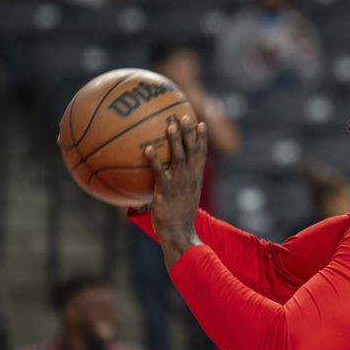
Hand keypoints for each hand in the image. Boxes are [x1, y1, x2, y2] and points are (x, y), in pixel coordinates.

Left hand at [145, 115, 206, 268]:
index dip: (201, 138)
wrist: (179, 234)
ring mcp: (180, 183)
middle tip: (186, 115)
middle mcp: (191, 178)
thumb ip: (177, 184)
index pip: (201, 154)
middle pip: (193, 150)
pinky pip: (160, 172)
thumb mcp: (183, 198)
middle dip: (190, 132)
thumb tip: (163, 174)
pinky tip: (147, 149)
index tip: (200, 122)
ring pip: (179, 156)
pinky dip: (155, 160)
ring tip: (170, 125)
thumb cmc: (178, 218)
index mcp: (196, 179)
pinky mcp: (167, 190)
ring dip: (176, 140)